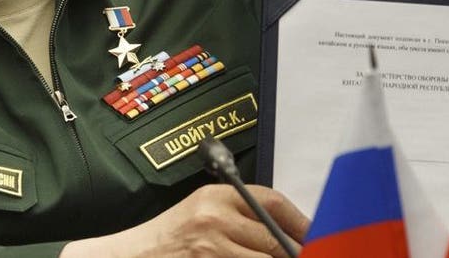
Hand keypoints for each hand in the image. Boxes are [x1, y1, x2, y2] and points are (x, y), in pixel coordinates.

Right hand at [62, 184, 309, 257]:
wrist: (129, 257)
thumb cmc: (168, 239)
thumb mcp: (202, 214)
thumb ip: (239, 216)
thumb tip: (289, 233)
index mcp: (216, 196)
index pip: (272, 202)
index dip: (301, 222)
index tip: (319, 236)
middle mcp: (214, 218)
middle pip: (276, 239)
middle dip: (300, 253)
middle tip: (317, 254)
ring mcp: (211, 248)